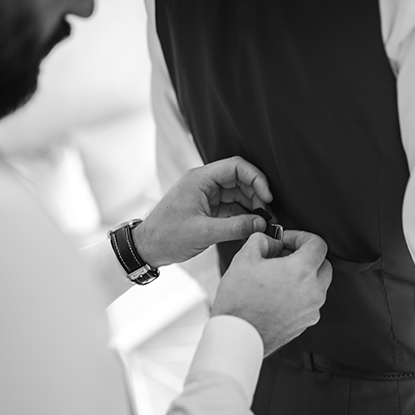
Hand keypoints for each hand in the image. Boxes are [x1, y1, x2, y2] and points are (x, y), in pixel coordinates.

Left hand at [133, 157, 272, 266]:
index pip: (235, 167)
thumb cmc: (167, 237)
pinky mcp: (207, 208)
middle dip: (257, 193)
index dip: (256, 179)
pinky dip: (243, 214)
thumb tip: (262, 224)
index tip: (268, 197)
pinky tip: (252, 225)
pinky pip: (231, 205)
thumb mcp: (204, 233)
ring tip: (263, 221)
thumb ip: (235, 227)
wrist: (146, 248)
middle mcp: (204, 182)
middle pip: (239, 178)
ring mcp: (206, 195)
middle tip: (268, 213)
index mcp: (200, 179)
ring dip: (252, 205)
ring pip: (237, 192)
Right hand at [212, 230, 332, 356]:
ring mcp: (311, 310)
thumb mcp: (244, 259)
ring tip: (278, 275)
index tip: (286, 240)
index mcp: (302, 271)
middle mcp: (313, 291)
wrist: (238, 336)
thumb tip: (270, 241)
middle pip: (323, 264)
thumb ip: (261, 241)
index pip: (318, 244)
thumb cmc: (239, 303)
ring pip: (318, 284)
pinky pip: (310, 302)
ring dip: (304, 275)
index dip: (301, 236)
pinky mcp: (305, 323)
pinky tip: (278, 293)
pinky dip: (300, 293)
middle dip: (306, 255)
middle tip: (284, 255)